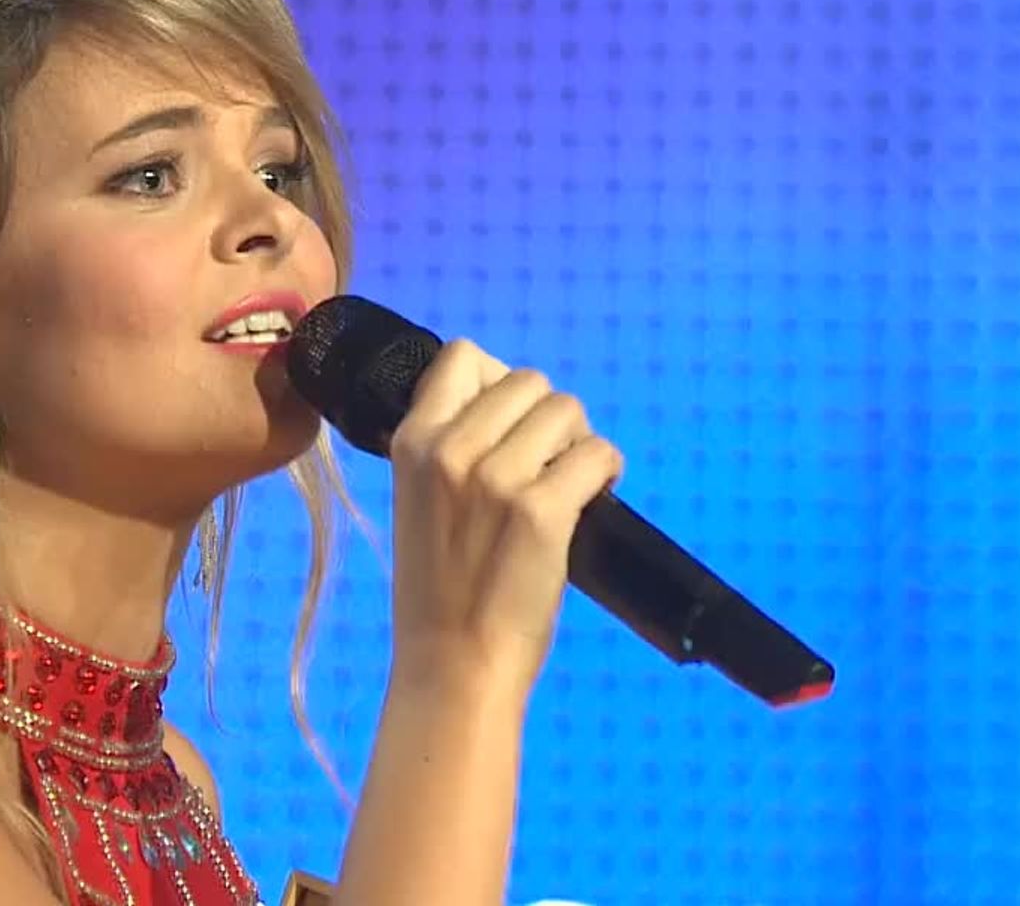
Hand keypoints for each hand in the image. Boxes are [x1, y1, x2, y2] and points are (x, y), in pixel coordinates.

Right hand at [384, 338, 624, 696]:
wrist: (453, 665)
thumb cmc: (437, 592)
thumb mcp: (417, 501)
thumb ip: (447, 450)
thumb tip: (502, 411)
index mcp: (412, 442)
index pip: (463, 355)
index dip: (496, 382)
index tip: (508, 426)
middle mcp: (451, 448)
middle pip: (528, 380)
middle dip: (548, 417)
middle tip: (546, 465)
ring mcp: (498, 478)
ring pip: (567, 409)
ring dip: (578, 442)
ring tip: (570, 482)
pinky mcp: (543, 510)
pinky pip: (598, 453)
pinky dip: (606, 470)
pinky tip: (594, 497)